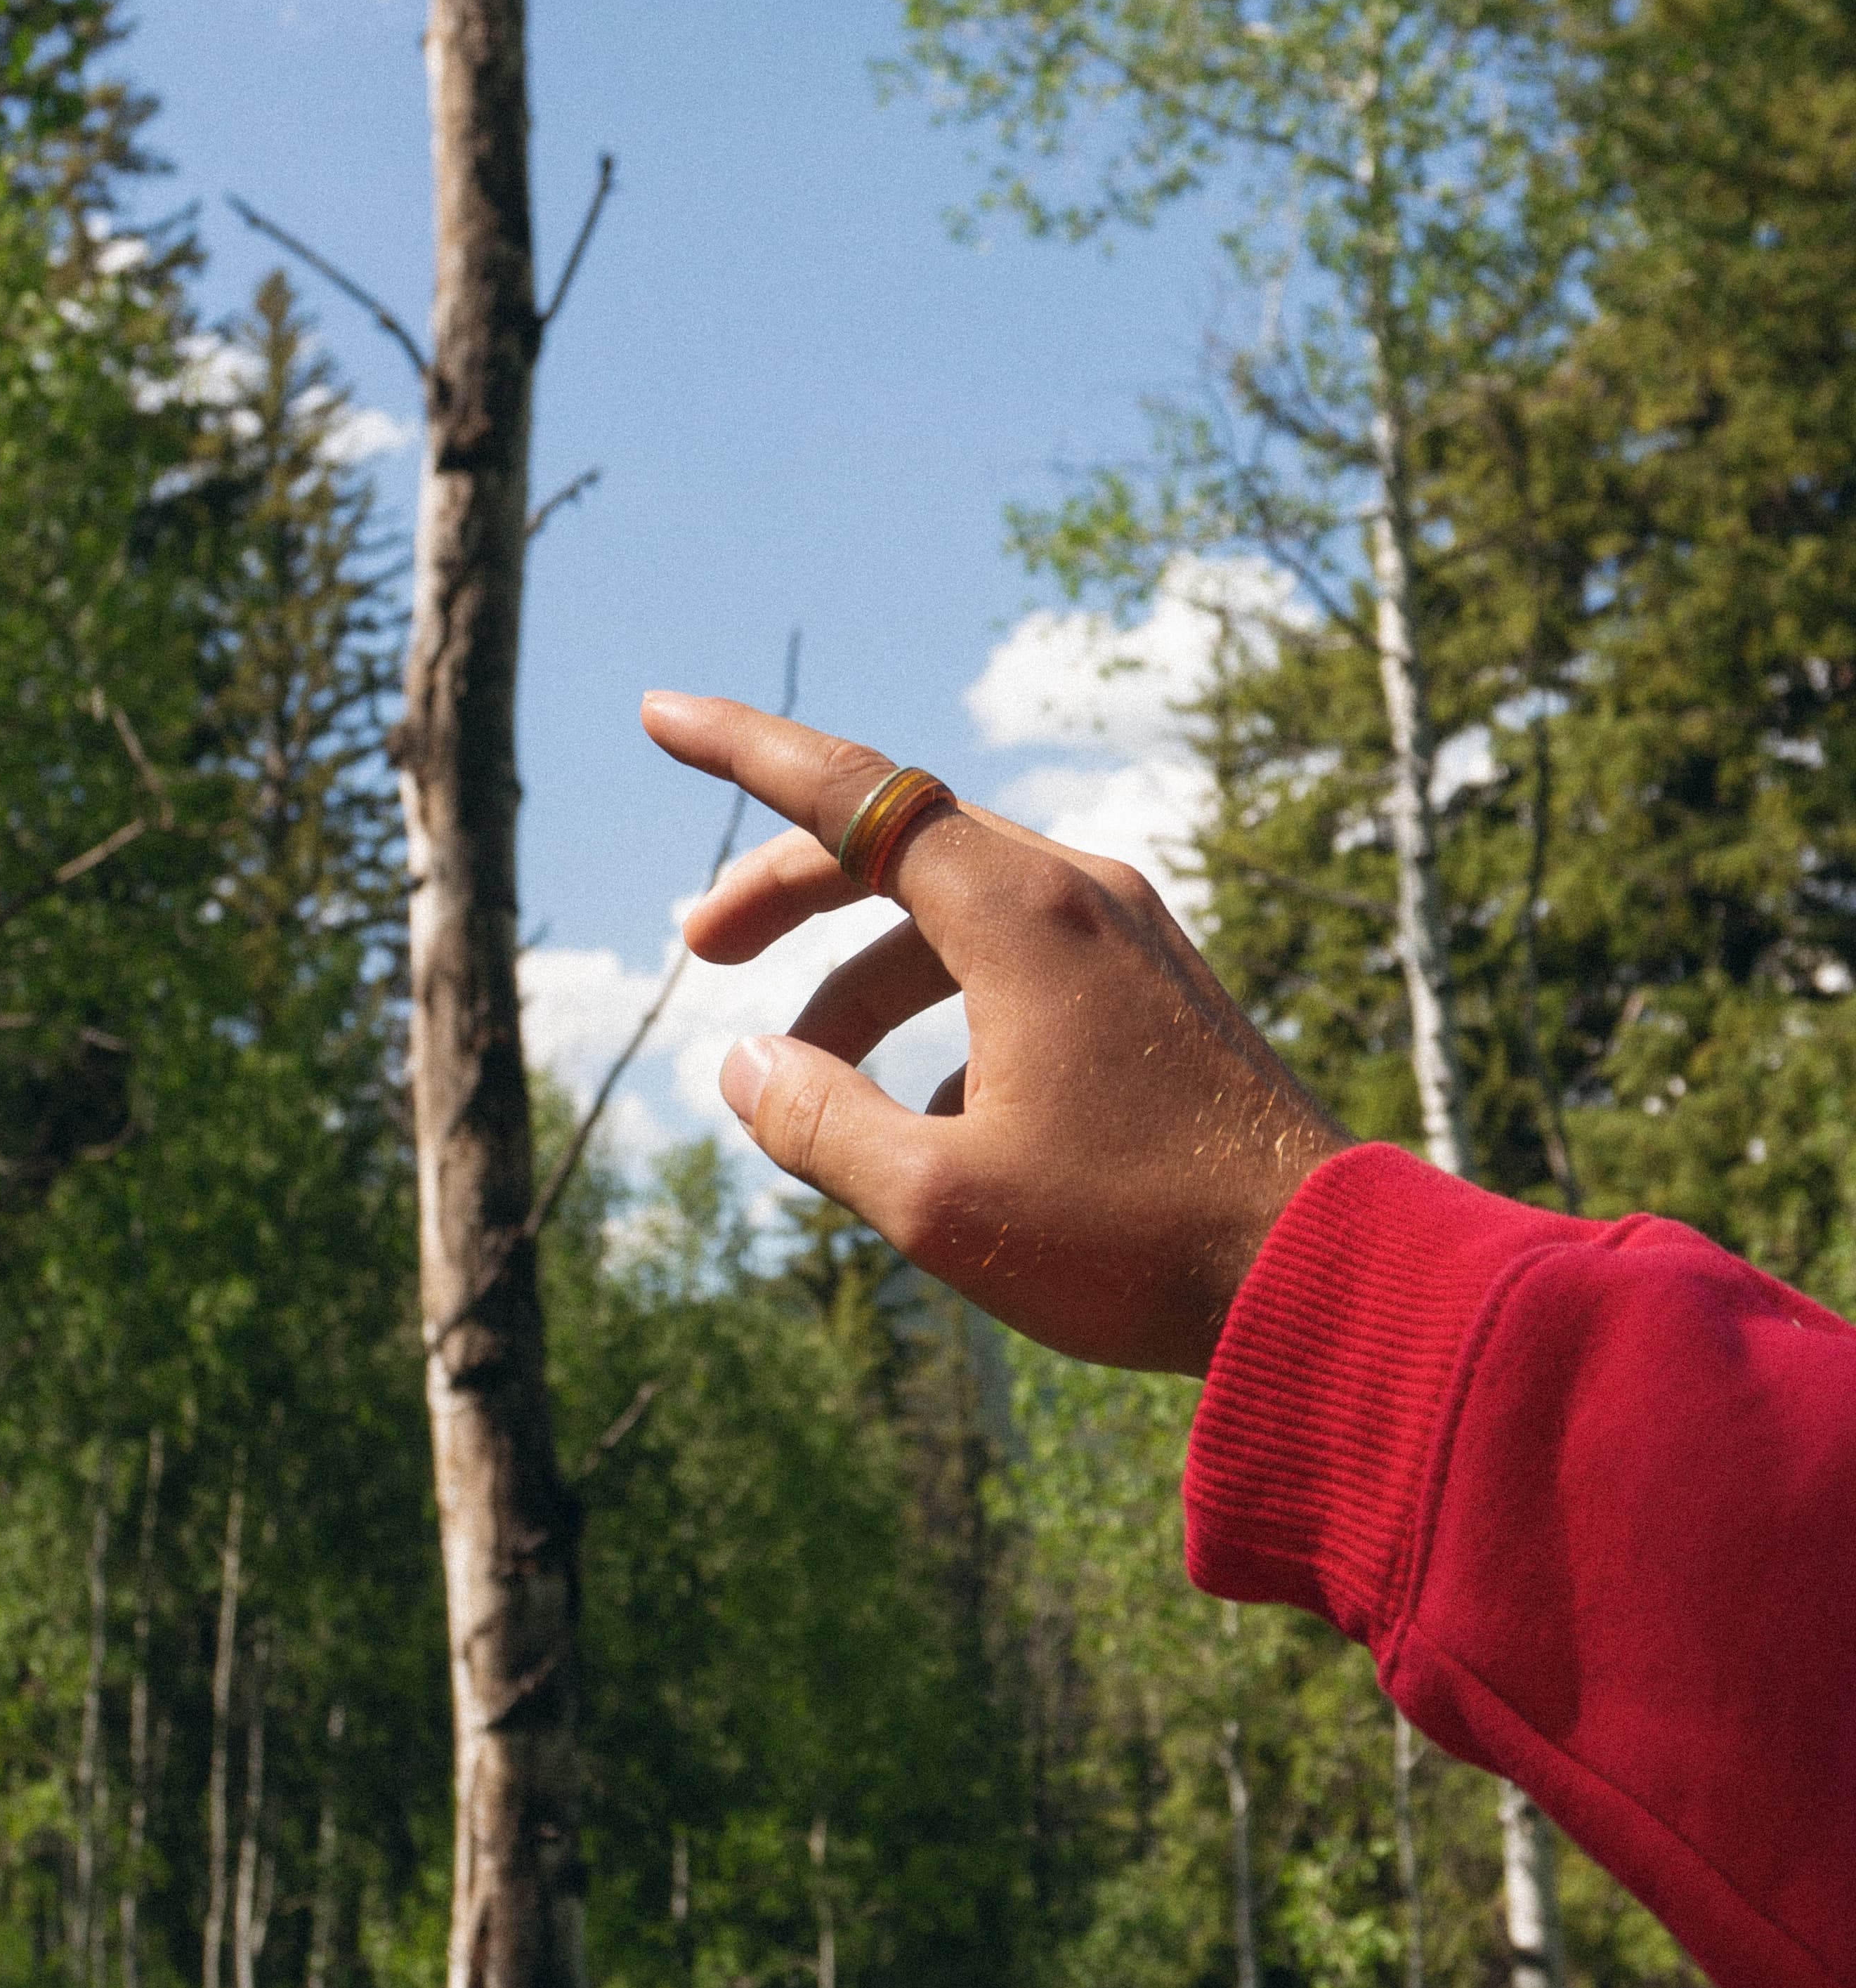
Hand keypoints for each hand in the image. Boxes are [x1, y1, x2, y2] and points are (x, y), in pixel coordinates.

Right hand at [639, 694, 1348, 1374]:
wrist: (1329, 1274)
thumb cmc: (1136, 1239)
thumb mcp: (939, 1200)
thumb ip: (820, 1123)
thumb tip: (745, 1068)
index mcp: (1020, 915)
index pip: (851, 791)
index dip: (743, 749)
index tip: (659, 713)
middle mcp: (1080, 896)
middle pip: (898, 849)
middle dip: (789, 892)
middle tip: (699, 950)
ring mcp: (1132, 939)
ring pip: (958, 918)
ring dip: (866, 981)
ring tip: (805, 1080)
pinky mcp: (1162, 993)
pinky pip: (1022, 967)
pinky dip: (947, 1015)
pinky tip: (933, 1123)